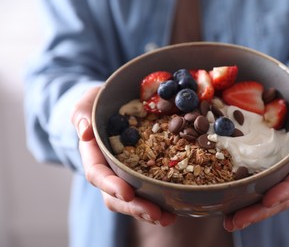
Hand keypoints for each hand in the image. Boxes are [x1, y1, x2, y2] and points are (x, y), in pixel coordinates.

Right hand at [71, 86, 175, 225]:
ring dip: (149, 211)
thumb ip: (82, 113)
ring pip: (133, 200)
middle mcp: (109, 170)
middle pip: (116, 196)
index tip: (127, 193)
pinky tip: (175, 209)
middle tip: (155, 214)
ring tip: (168, 218)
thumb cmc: (99, 103)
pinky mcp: (142, 173)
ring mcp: (125, 174)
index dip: (111, 185)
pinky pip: (148, 191)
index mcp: (94, 155)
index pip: (97, 174)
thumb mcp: (87, 102)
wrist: (115, 105)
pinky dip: (160, 201)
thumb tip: (85, 132)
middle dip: (135, 207)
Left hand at [223, 82, 288, 231]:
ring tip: (227, 222)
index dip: (286, 190)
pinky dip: (237, 197)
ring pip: (263, 197)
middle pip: (280, 197)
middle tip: (236, 222)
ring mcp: (274, 169)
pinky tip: (221, 206)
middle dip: (260, 211)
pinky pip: (250, 185)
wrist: (287, 99)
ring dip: (246, 212)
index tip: (267, 199)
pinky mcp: (257, 167)